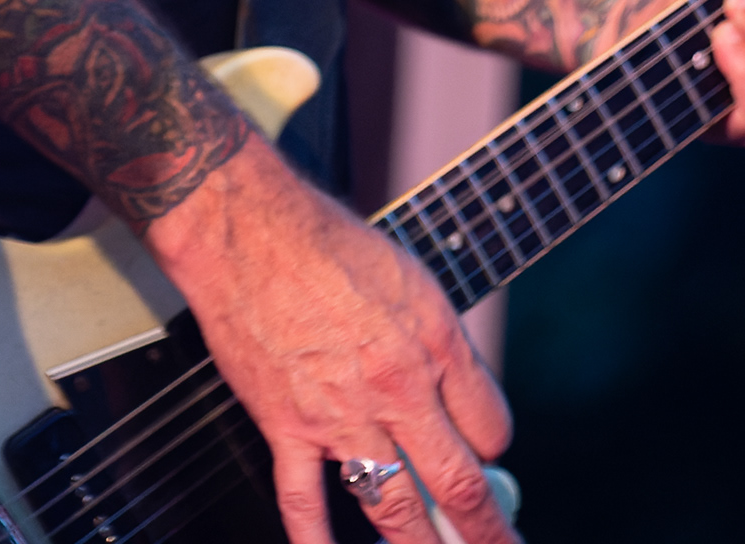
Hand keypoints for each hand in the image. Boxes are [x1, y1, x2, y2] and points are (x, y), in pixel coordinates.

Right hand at [138, 132, 517, 543]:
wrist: (248, 231)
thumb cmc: (326, 244)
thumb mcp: (413, 279)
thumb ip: (438, 342)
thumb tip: (457, 394)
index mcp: (435, 344)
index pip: (491, 427)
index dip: (495, 451)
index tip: (489, 458)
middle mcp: (396, 386)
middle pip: (458, 482)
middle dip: (488, 531)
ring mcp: (340, 413)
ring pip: (392, 505)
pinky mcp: (286, 424)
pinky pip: (303, 499)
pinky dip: (317, 541)